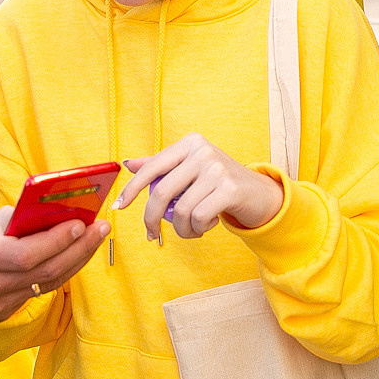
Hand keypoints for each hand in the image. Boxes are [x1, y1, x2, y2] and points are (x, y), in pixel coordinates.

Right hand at [0, 184, 107, 336]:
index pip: (24, 255)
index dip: (56, 240)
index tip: (79, 222)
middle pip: (45, 271)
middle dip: (78, 248)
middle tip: (101, 226)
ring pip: (45, 284)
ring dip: (74, 261)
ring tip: (94, 237)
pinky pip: (34, 293)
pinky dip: (55, 273)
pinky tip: (70, 255)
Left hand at [116, 133, 284, 239]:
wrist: (260, 194)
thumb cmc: (219, 183)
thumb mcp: (190, 170)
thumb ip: (161, 166)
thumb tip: (128, 164)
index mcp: (189, 143)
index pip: (152, 167)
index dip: (131, 189)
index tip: (118, 207)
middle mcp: (202, 151)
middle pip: (161, 192)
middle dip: (151, 219)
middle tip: (151, 234)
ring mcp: (217, 168)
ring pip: (181, 211)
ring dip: (182, 229)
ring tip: (191, 230)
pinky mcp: (230, 188)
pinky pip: (199, 217)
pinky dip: (198, 229)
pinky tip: (207, 225)